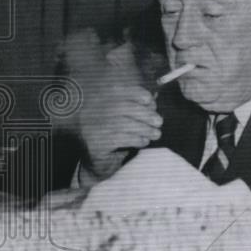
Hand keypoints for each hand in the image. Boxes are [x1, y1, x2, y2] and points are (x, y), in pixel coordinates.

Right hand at [75, 42, 162, 174]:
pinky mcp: (94, 144)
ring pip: (121, 124)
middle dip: (144, 113)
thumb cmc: (112, 134)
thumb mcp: (121, 117)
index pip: (116, 90)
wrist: (95, 160)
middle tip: (158, 121)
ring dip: (144, 128)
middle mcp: (91, 111)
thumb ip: (135, 106)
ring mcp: (91, 128)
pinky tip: (143, 141)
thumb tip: (153, 98)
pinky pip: (119, 139)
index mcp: (98, 100)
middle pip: (120, 107)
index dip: (137, 93)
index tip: (151, 102)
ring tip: (155, 133)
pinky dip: (136, 139)